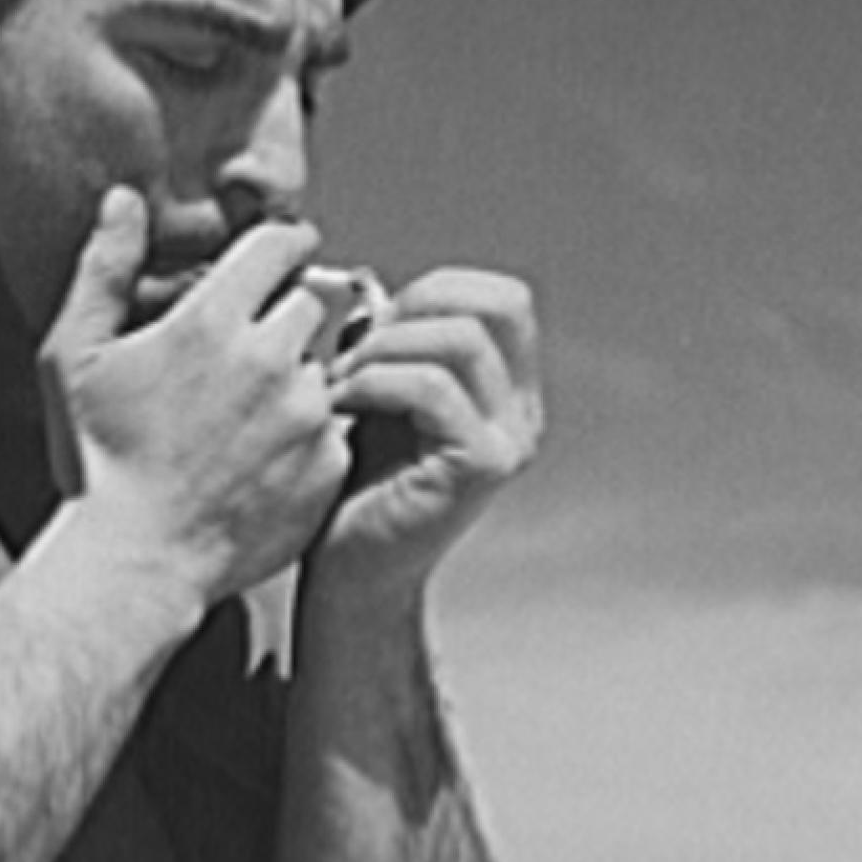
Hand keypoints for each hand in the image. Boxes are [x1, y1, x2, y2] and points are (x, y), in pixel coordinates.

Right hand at [37, 187, 351, 603]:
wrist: (136, 561)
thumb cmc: (98, 462)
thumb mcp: (74, 357)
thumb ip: (104, 268)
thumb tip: (123, 202)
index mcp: (211, 322)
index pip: (281, 245)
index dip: (283, 245)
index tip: (283, 254)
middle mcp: (270, 360)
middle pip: (316, 300)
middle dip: (292, 312)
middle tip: (261, 344)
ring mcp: (306, 415)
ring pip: (328, 365)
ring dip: (303, 375)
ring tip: (257, 412)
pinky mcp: (328, 463)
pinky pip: (338, 426)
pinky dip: (313, 432)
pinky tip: (268, 456)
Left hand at [313, 266, 542, 599]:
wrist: (347, 573)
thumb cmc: (351, 487)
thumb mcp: (378, 395)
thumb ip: (392, 344)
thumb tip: (369, 293)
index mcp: (506, 390)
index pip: (504, 298)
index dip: (439, 288)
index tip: (375, 320)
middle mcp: (522, 413)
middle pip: (498, 305)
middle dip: (414, 308)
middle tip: (355, 349)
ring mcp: (510, 440)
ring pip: (462, 341)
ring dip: (384, 348)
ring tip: (340, 382)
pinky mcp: (483, 467)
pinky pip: (434, 388)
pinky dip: (375, 382)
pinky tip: (340, 405)